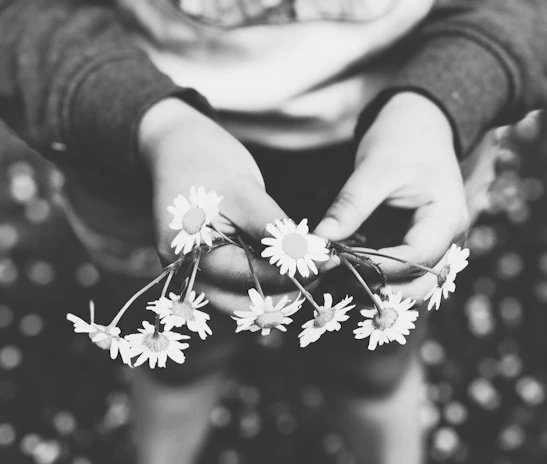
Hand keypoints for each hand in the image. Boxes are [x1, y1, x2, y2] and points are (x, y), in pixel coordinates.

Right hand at [139, 99, 329, 312]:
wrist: (177, 147)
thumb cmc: (207, 161)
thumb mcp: (246, 193)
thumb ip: (275, 231)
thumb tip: (312, 257)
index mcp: (189, 254)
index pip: (250, 279)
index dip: (293, 274)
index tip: (329, 261)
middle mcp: (186, 274)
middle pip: (243, 305)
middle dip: (284, 292)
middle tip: (320, 269)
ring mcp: (193, 274)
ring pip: (241, 302)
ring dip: (276, 290)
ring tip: (308, 266)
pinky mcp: (205, 269)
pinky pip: (236, 288)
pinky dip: (263, 281)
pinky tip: (287, 265)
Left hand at [314, 92, 468, 284]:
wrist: (418, 123)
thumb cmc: (403, 138)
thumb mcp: (374, 170)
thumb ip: (349, 207)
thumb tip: (318, 241)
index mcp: (444, 218)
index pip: (416, 257)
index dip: (379, 268)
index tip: (341, 265)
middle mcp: (444, 238)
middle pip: (419, 283)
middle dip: (380, 289)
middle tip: (337, 282)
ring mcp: (429, 243)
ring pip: (408, 284)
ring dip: (376, 288)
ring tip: (337, 281)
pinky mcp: (411, 242)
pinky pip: (395, 270)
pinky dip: (371, 275)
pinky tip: (343, 272)